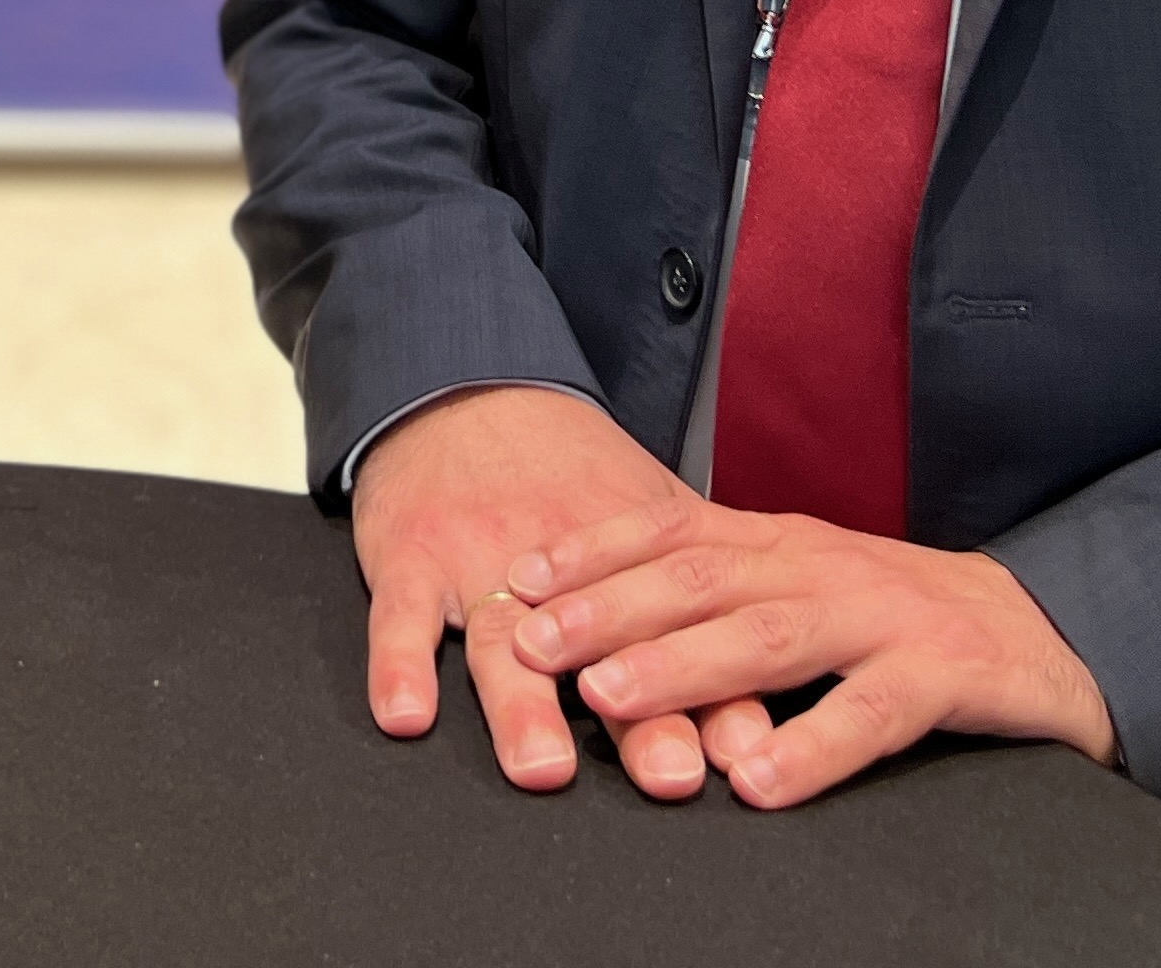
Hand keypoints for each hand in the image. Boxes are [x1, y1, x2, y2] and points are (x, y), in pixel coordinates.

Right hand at [350, 385, 705, 797]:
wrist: (466, 388)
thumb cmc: (566, 472)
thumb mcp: (645, 517)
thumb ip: (695, 615)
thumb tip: (762, 721)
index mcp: (631, 559)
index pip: (681, 635)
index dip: (716, 692)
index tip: (745, 750)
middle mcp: (562, 568)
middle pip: (605, 648)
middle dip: (640, 714)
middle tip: (669, 772)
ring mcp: (479, 561)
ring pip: (503, 641)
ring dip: (523, 707)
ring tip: (543, 766)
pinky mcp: (410, 556)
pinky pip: (399, 616)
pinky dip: (398, 664)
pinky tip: (405, 713)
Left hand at [505, 494, 1113, 807]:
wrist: (1041, 630)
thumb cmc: (894, 617)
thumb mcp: (800, 587)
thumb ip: (720, 594)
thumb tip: (596, 617)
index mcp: (779, 542)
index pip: (670, 530)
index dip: (592, 549)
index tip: (519, 576)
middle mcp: (820, 566)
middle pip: (700, 579)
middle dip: (608, 608)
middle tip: (536, 643)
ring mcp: (881, 617)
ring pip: (769, 634)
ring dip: (683, 666)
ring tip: (613, 697)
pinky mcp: (943, 675)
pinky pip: (870, 713)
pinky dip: (811, 747)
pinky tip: (758, 780)